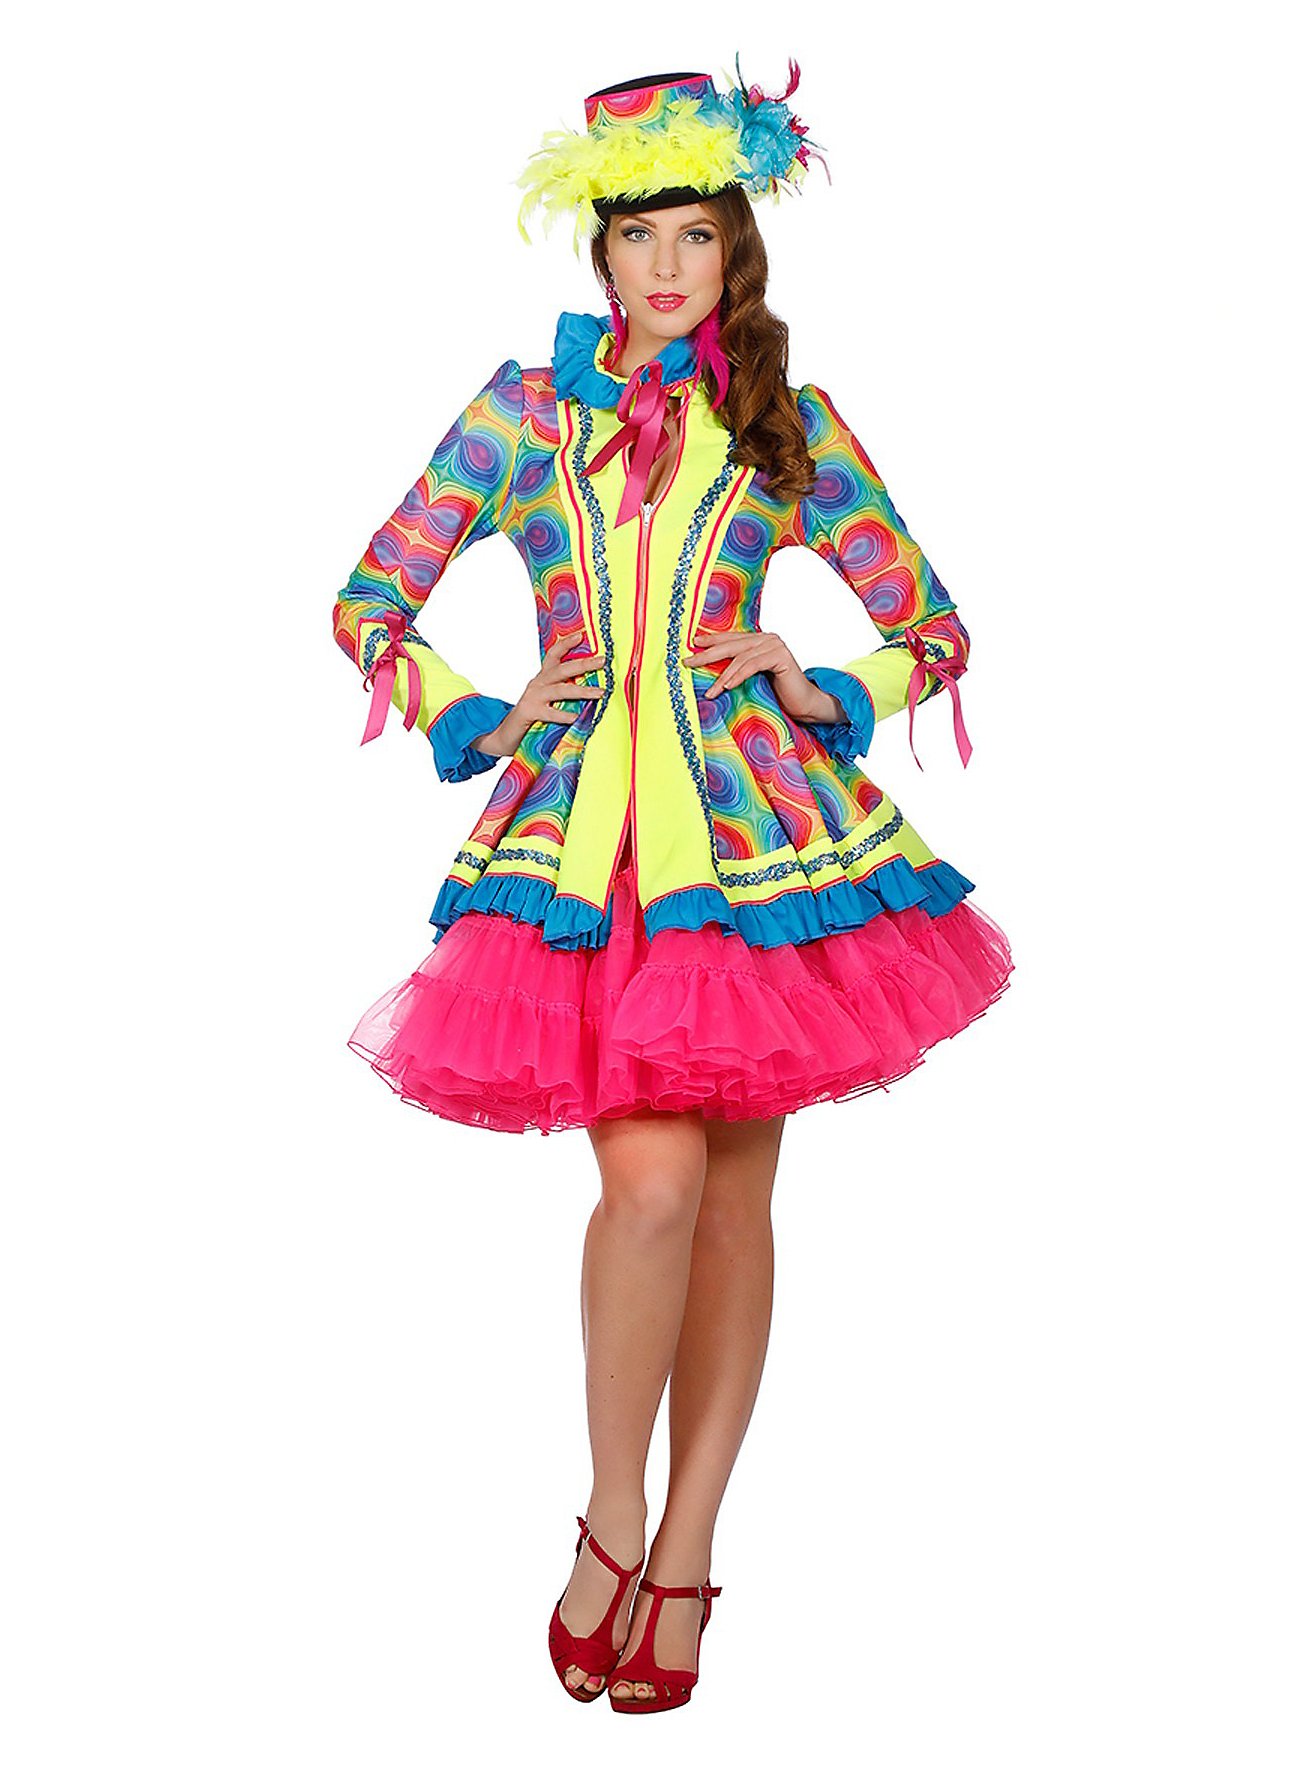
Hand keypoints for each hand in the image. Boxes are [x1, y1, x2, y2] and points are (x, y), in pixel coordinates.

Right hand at [472, 634, 607, 755]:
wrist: (507, 732)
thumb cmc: (534, 714)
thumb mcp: (548, 697)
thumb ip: (563, 689)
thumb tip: (592, 683)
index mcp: (543, 677)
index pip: (554, 654)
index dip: (566, 643)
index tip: (582, 635)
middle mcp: (538, 684)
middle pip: (562, 669)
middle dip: (584, 664)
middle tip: (602, 661)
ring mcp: (534, 697)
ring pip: (560, 690)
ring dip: (582, 690)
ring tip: (600, 692)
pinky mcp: (530, 713)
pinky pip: (549, 713)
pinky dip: (563, 715)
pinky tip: (576, 717)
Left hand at [683, 629, 846, 723]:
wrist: (804, 705)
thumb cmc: (778, 694)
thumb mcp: (752, 680)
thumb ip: (737, 670)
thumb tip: (709, 671)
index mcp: (759, 640)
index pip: (731, 639)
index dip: (711, 640)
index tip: (693, 644)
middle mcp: (767, 638)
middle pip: (732, 645)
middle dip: (708, 654)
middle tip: (689, 662)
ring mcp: (775, 645)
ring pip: (741, 657)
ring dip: (722, 676)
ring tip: (710, 691)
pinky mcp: (780, 656)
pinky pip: (753, 665)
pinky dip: (738, 675)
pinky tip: (727, 686)